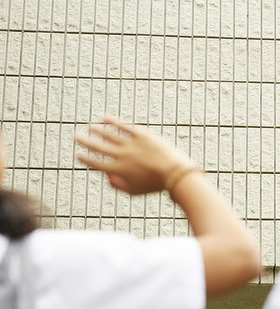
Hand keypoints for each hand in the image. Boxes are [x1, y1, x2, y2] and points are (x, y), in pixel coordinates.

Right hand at [75, 115, 195, 194]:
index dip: (85, 159)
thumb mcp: (133, 191)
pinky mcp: (141, 134)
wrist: (174, 173)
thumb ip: (117, 185)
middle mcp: (121, 155)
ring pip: (109, 134)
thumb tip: (107, 177)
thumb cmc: (155, 185)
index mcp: (117, 170)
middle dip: (85, 141)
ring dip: (97, 129)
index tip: (78, 155)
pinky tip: (103, 117)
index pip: (96, 163)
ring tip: (89, 126)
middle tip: (75, 136)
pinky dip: (112, 121)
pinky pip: (123, 126)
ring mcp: (131, 144)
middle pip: (98, 146)